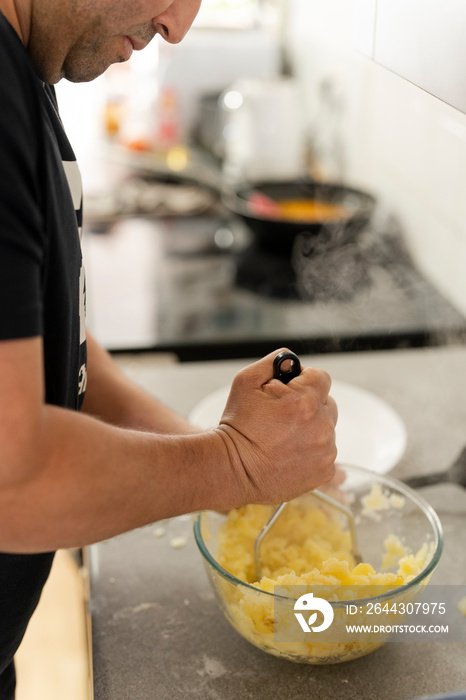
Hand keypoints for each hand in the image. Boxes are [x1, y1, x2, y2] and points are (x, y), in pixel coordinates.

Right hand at [214, 348, 337, 506]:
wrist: (232, 469)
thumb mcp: (245, 381)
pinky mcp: (324, 471)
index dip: (303, 381)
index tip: (289, 391)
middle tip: (283, 416)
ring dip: (311, 428)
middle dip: (309, 404)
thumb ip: (273, 362)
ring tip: (283, 437)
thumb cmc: (237, 427)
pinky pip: (326, 452)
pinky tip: (289, 452)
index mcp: (305, 401)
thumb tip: (290, 359)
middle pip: (327, 403)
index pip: (321, 377)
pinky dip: (312, 451)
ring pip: (327, 428)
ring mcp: (325, 451)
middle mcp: (321, 426)